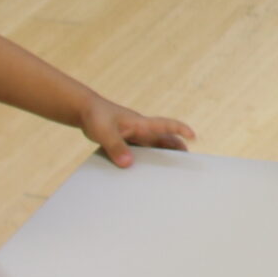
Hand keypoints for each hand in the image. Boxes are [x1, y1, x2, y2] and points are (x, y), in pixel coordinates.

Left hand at [78, 98, 194, 167]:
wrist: (84, 109)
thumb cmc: (96, 116)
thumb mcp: (105, 132)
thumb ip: (116, 147)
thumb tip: (129, 164)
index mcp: (141, 124)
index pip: (165, 125)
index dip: (180, 130)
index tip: (193, 136)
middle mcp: (141, 129)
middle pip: (165, 137)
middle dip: (177, 146)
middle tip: (187, 159)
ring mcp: (134, 134)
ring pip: (154, 144)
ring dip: (163, 152)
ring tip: (170, 167)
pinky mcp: (125, 139)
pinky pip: (141, 149)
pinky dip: (147, 156)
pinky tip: (145, 167)